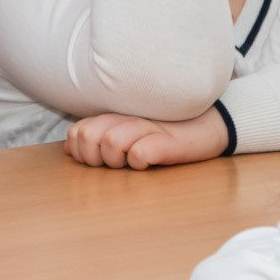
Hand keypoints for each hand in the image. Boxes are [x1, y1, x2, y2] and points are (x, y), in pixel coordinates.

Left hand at [65, 108, 229, 168]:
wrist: (209, 127)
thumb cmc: (164, 135)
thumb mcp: (128, 136)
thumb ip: (98, 137)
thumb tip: (69, 146)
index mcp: (115, 115)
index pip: (78, 131)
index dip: (80, 150)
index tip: (96, 161)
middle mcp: (128, 117)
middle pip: (90, 135)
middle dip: (95, 156)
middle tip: (114, 163)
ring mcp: (149, 127)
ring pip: (111, 142)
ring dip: (117, 159)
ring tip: (132, 162)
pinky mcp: (168, 141)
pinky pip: (140, 153)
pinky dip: (140, 161)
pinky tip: (150, 162)